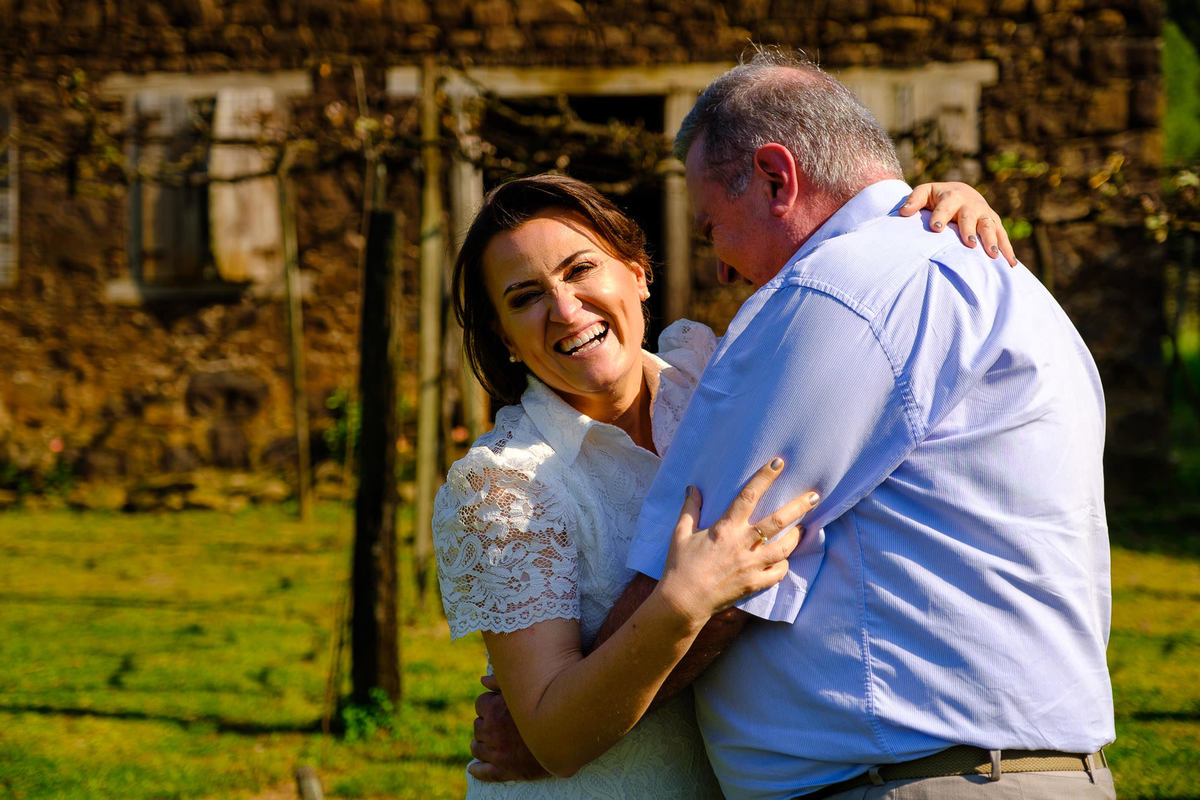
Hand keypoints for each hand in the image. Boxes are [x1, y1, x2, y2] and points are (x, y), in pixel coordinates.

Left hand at [467, 675, 549, 781]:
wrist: (567, 735)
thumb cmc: (548, 706)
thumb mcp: (525, 689)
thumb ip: (502, 681)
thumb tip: (482, 679)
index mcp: (494, 710)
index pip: (480, 705)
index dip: (489, 705)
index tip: (499, 707)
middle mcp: (492, 731)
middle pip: (478, 726)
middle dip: (486, 724)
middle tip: (499, 725)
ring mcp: (497, 752)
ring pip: (477, 748)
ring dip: (481, 744)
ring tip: (489, 743)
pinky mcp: (505, 770)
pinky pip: (484, 772)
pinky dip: (477, 770)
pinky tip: (474, 768)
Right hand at [656, 458, 818, 622]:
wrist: (683, 602)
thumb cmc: (679, 566)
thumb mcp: (681, 534)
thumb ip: (690, 509)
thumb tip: (693, 488)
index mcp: (725, 528)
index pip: (748, 496)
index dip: (764, 477)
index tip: (778, 463)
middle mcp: (743, 544)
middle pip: (778, 521)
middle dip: (799, 507)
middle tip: (814, 496)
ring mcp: (751, 565)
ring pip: (784, 548)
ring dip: (797, 537)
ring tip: (804, 527)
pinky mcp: (754, 584)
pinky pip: (778, 573)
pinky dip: (784, 565)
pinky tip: (785, 559)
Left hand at [900, 181, 1017, 266]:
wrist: (961, 192)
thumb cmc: (938, 197)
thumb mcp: (925, 193)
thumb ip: (915, 200)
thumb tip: (903, 212)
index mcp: (952, 196)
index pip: (945, 207)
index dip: (940, 217)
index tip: (935, 229)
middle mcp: (971, 204)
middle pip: (970, 217)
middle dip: (969, 229)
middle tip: (968, 243)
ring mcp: (984, 214)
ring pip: (989, 226)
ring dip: (992, 240)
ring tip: (992, 255)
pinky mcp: (994, 223)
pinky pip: (1002, 236)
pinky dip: (1007, 250)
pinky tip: (1010, 265)